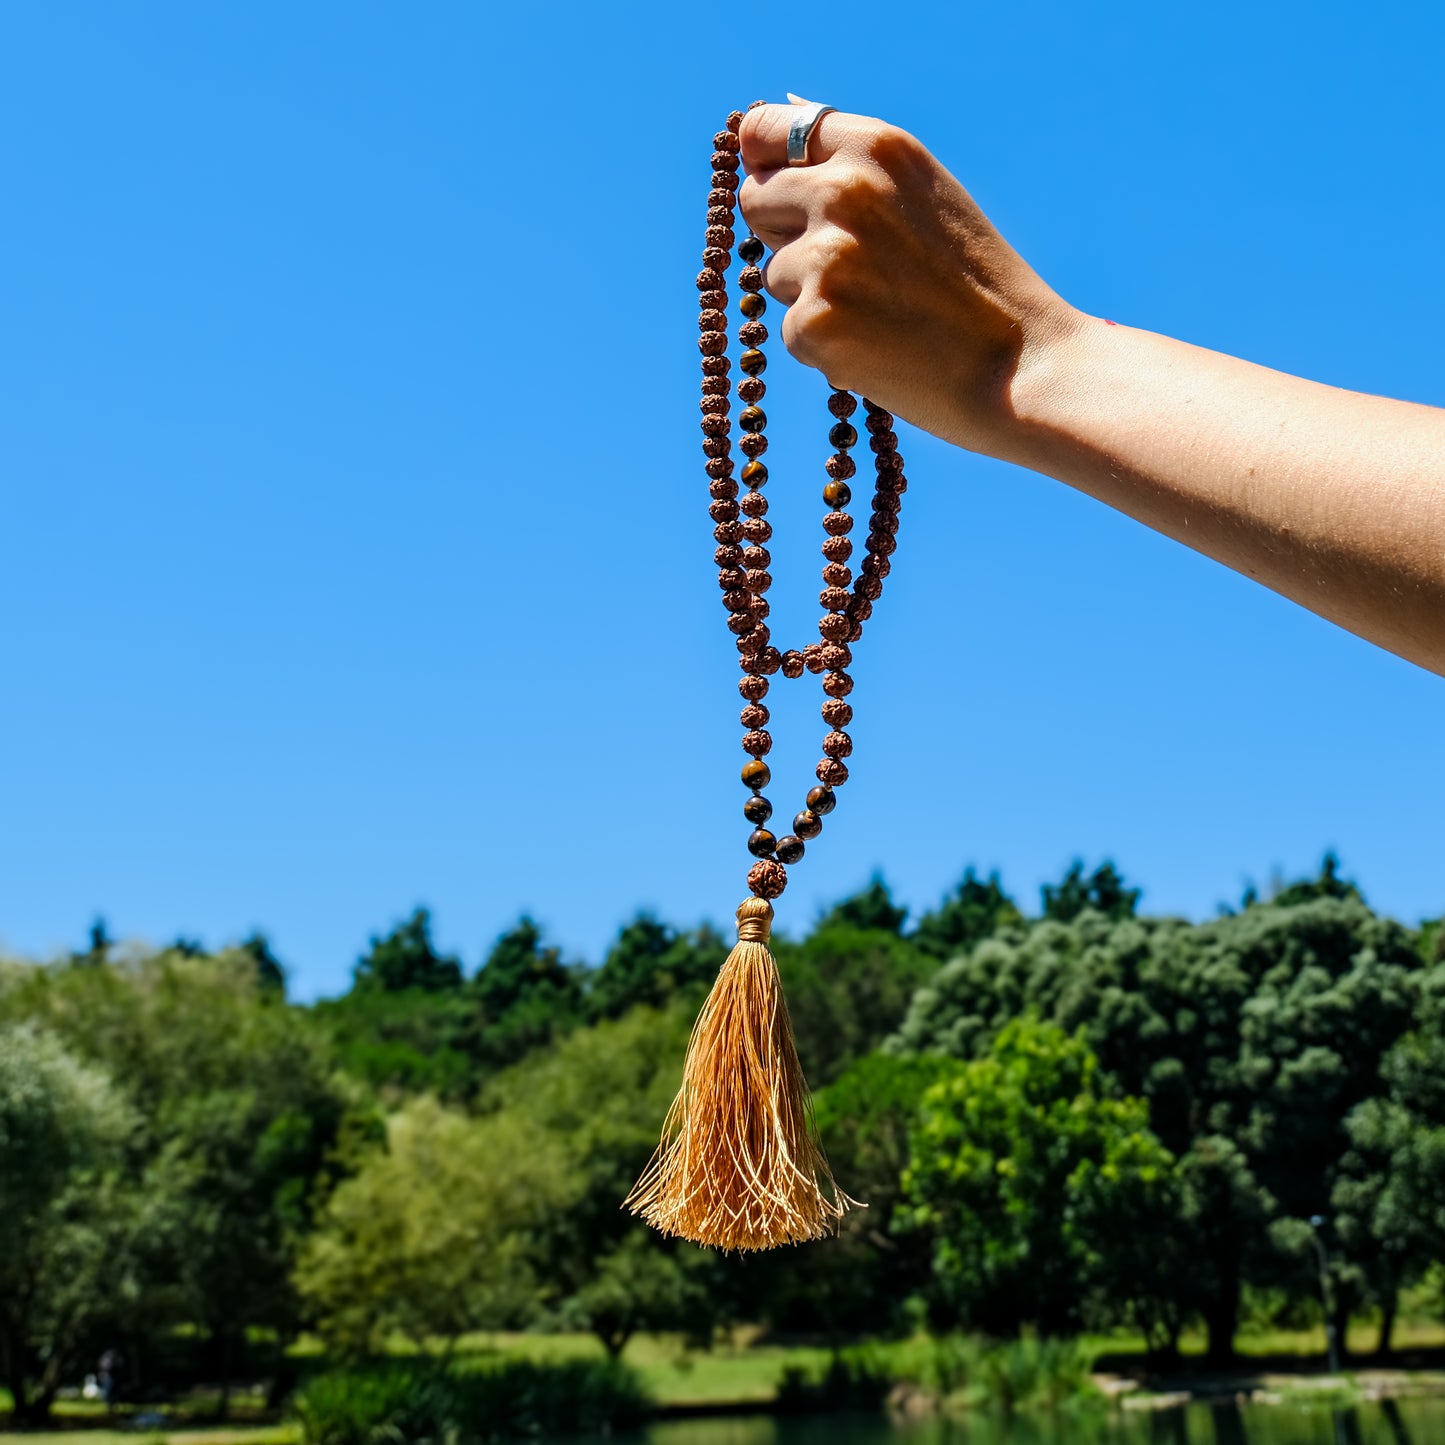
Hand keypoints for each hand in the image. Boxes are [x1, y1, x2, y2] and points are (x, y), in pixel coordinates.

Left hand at [737, 101, 1074, 458]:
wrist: (1020, 367)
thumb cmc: (975, 288)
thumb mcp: (923, 195)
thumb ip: (852, 170)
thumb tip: (763, 152)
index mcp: (875, 147)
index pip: (764, 131)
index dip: (763, 164)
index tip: (772, 187)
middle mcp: (844, 189)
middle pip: (756, 202)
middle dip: (787, 236)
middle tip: (856, 270)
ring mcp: (825, 257)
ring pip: (774, 274)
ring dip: (812, 297)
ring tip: (883, 313)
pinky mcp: (813, 322)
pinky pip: (790, 331)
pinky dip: (825, 348)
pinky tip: (880, 348)